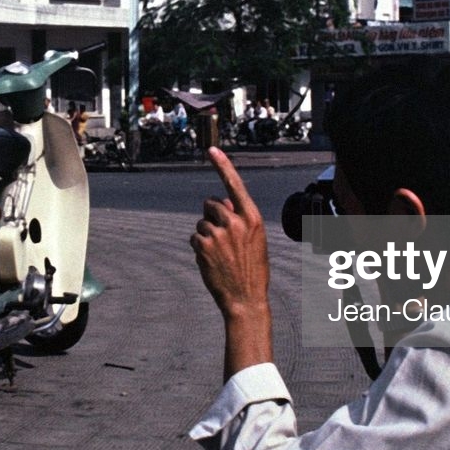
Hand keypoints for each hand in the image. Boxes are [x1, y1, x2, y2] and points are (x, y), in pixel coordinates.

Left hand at [192, 149, 269, 319]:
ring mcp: (218, 234)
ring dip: (206, 235)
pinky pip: (194, 237)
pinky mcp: (203, 246)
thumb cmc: (252, 269)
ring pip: (201, 222)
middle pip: (211, 203)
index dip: (223, 166)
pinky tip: (211, 261)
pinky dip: (199, 247)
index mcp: (253, 218)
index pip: (235, 185)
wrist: (246, 299)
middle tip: (222, 238)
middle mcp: (235, 222)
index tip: (211, 150)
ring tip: (220, 254)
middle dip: (212, 215)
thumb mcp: (255, 240)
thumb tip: (222, 204)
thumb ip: (241, 220)